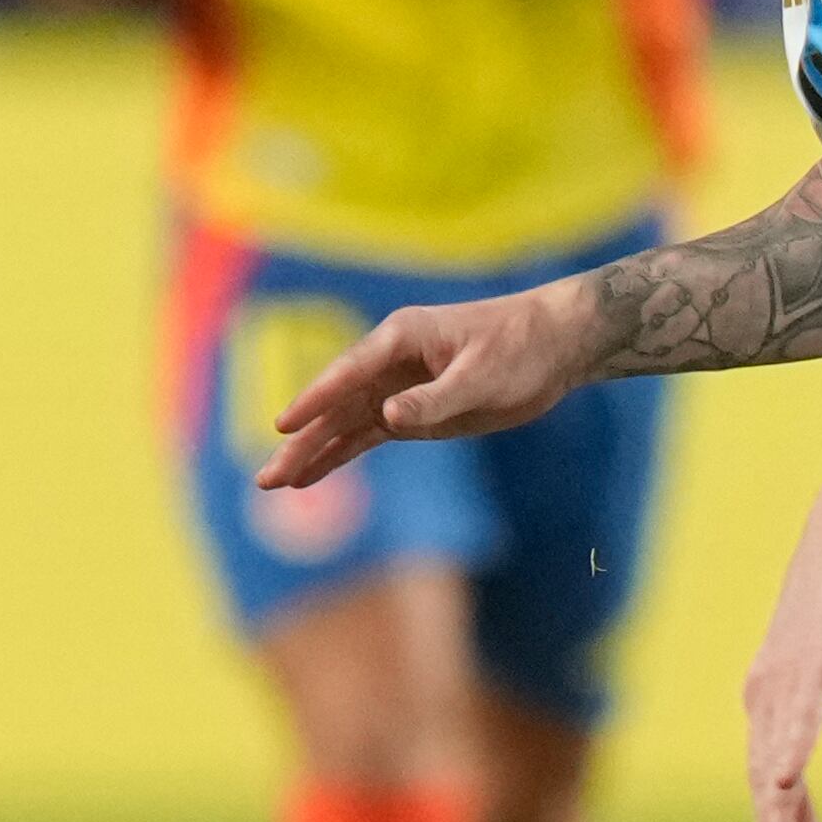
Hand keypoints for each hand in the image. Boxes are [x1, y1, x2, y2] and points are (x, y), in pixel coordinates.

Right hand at [261, 287, 585, 488]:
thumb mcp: (481, 375)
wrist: (554, 345)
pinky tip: (312, 475)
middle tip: (267, 477)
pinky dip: (340, 455)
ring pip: (344, 424)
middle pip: (335, 405)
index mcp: (401, 339)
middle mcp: (389, 363)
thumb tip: (386, 417)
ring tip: (275, 483)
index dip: (315, 399)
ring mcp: (397, 389)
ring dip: (312, 452)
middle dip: (301, 441)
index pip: (348, 373)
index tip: (284, 424)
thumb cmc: (520, 348)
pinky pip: (366, 436)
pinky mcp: (412, 413)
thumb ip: (434, 399)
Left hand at [744, 498, 821, 821]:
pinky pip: (793, 722)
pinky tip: (778, 789)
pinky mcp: (804, 665)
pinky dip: (785, 757)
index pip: (778, 775)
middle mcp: (767, 696)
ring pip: (774, 760)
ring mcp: (781, 682)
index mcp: (776, 702)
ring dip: (774, 811)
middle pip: (766, 777)